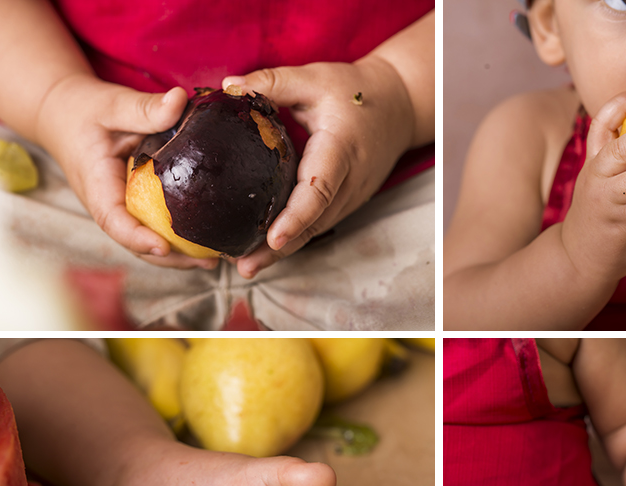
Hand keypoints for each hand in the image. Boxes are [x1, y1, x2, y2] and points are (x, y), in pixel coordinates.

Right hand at [35, 75, 218, 269]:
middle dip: (170, 258)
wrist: (63, 114)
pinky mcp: (132, 204)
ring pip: (145, 240)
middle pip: (135, 242)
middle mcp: (107, 204)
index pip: (113, 219)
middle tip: (209, 263)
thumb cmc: (84, 110)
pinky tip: (207, 241)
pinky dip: (177, 238)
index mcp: (97, 184)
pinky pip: (153, 226)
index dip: (137, 237)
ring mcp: (120, 208)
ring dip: (178, 255)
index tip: (163, 248)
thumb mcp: (112, 104)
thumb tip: (179, 99)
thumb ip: (144, 107)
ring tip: (214, 260)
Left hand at [221, 56, 417, 278]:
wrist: (397, 107)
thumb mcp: (314, 78)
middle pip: (314, 222)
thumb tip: (227, 88)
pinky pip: (318, 224)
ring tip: (247, 264)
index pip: (319, 189)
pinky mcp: (346, 202)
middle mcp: (350, 181)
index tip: (273, 238)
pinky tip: (264, 249)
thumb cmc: (356, 92)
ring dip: (282, 251)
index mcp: (340, 149)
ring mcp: (351, 196)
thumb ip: (272, 82)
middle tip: (245, 266)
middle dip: (280, 248)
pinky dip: (293, 237)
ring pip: (315, 229)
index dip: (297, 216)